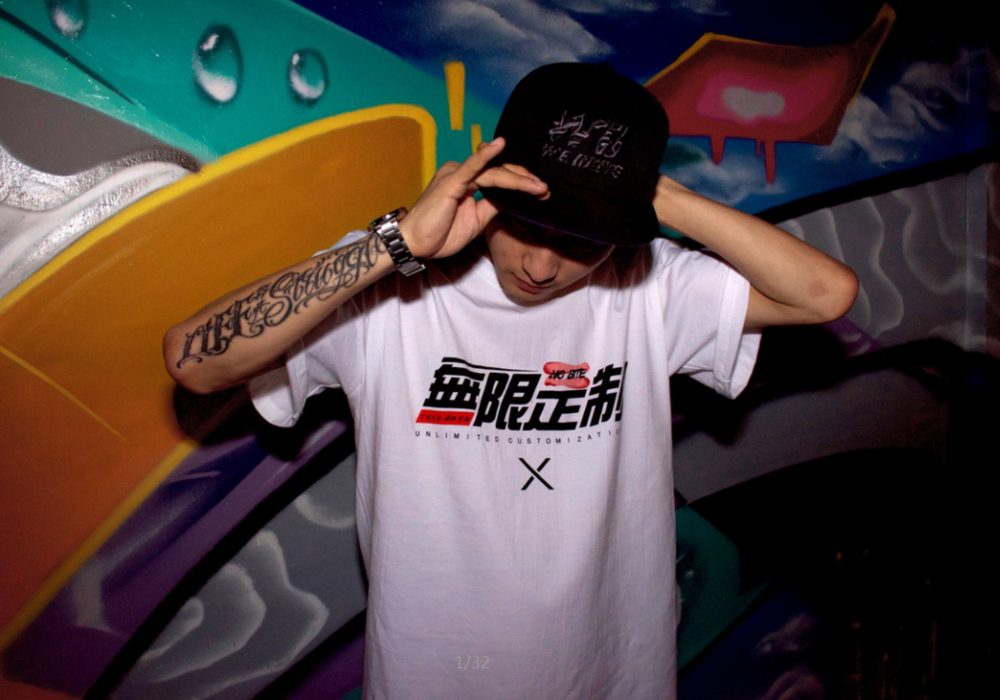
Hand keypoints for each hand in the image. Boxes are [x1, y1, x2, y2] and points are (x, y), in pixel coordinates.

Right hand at [399, 138, 548, 258]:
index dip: (520, 182)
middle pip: (499, 171)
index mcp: (466, 180)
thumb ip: (492, 206)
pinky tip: (499, 145)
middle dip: (524, 180)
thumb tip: (512, 200)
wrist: (416, 244)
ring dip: (517, 179)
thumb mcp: (476, 220)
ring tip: (537, 187)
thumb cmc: (440, 233)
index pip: (498, 176)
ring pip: (493, 173)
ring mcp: (455, 175)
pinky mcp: (451, 182)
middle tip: (544, 189)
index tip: (541, 192)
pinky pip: (472, 167)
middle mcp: (461, 172)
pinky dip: (486, 156)